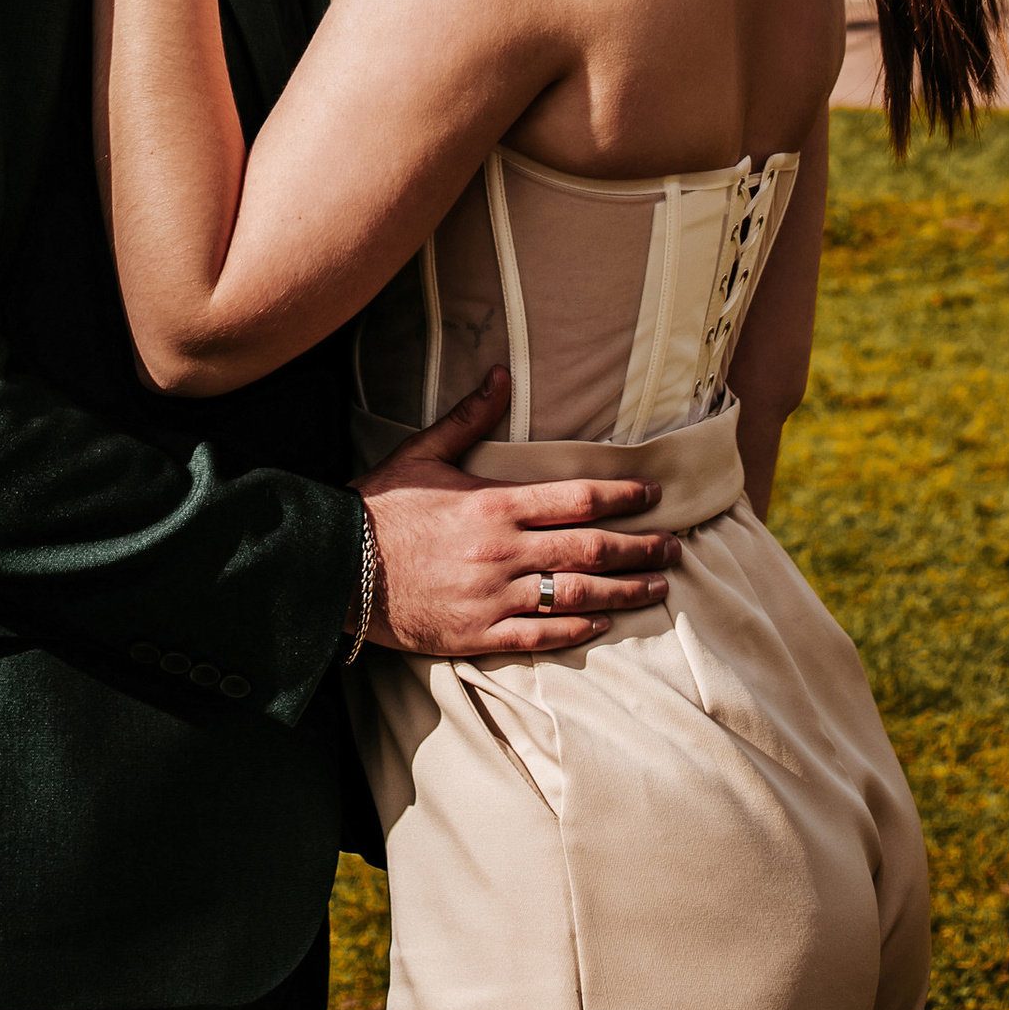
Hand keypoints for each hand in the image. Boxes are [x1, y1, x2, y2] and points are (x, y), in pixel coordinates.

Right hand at [356, 370, 677, 658]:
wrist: (334, 567)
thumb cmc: (379, 506)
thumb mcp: (422, 452)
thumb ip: (469, 417)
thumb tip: (502, 373)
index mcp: (494, 505)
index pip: (578, 499)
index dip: (624, 497)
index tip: (654, 497)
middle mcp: (502, 552)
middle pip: (590, 550)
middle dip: (639, 549)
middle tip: (674, 549)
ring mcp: (493, 597)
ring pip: (576, 596)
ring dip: (623, 592)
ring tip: (657, 589)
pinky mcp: (478, 634)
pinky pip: (541, 635)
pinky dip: (577, 631)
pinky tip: (603, 624)